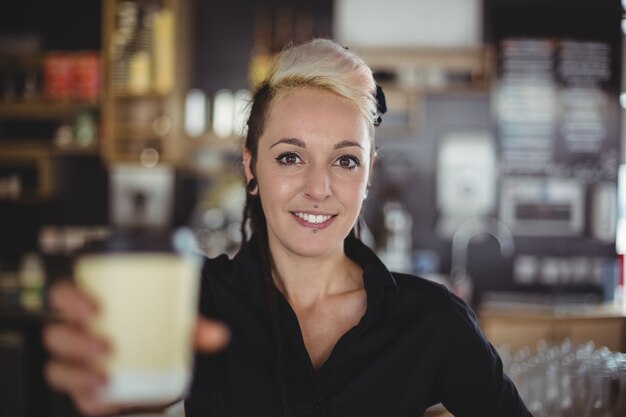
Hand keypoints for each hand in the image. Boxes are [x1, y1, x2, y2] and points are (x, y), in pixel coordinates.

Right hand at [43, 281, 229, 415]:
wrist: (158, 361)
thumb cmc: (155, 328)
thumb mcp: (175, 321)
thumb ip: (195, 326)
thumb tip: (217, 335)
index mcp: (90, 304)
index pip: (63, 293)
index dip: (71, 298)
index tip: (96, 307)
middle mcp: (77, 332)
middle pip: (55, 334)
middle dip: (76, 341)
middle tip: (106, 347)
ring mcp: (76, 363)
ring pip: (58, 368)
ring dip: (78, 374)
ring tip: (105, 378)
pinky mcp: (83, 389)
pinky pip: (77, 397)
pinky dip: (90, 399)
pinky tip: (109, 397)